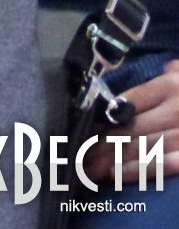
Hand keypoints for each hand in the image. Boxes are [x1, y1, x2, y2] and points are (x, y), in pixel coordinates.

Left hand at [83, 61, 178, 184]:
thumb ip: (174, 73)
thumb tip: (159, 72)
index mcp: (174, 85)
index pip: (129, 100)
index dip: (103, 116)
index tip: (82, 127)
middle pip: (131, 126)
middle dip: (101, 142)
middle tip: (77, 154)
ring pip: (144, 147)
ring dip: (114, 159)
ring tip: (90, 167)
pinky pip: (167, 164)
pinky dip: (141, 170)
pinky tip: (120, 174)